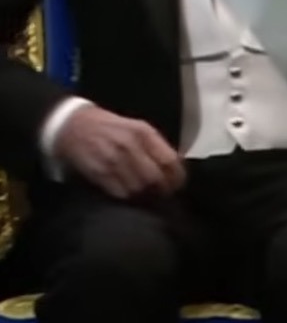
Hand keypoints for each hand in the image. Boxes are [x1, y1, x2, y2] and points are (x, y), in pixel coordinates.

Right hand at [52, 105, 182, 198]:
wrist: (72, 125)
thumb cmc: (109, 127)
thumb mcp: (137, 127)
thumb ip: (156, 145)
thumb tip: (176, 166)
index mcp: (144, 133)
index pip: (169, 160)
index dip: (177, 177)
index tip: (178, 185)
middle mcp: (130, 146)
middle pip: (155, 177)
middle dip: (162, 190)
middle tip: (163, 195)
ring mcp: (113, 160)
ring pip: (138, 188)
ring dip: (145, 196)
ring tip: (147, 196)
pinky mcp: (98, 172)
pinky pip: (120, 192)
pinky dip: (128, 196)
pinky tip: (130, 195)